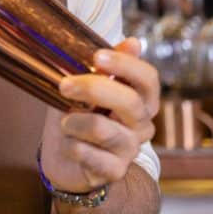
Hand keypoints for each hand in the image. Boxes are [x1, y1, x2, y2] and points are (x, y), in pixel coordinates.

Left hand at [40, 38, 159, 193]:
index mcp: (141, 100)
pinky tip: (68, 144)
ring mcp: (130, 150)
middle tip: (63, 85)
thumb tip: (134, 42)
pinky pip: (89, 154)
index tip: (96, 56)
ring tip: (64, 123)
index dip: (126, 65)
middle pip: (130, 102)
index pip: (148, 79)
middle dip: (92, 88)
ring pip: (103, 129)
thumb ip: (107, 67)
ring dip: (74, 122)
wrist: (64, 158)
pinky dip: (70, 146)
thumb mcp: (87, 86)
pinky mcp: (114, 172)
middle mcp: (142, 125)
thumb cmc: (78, 115)